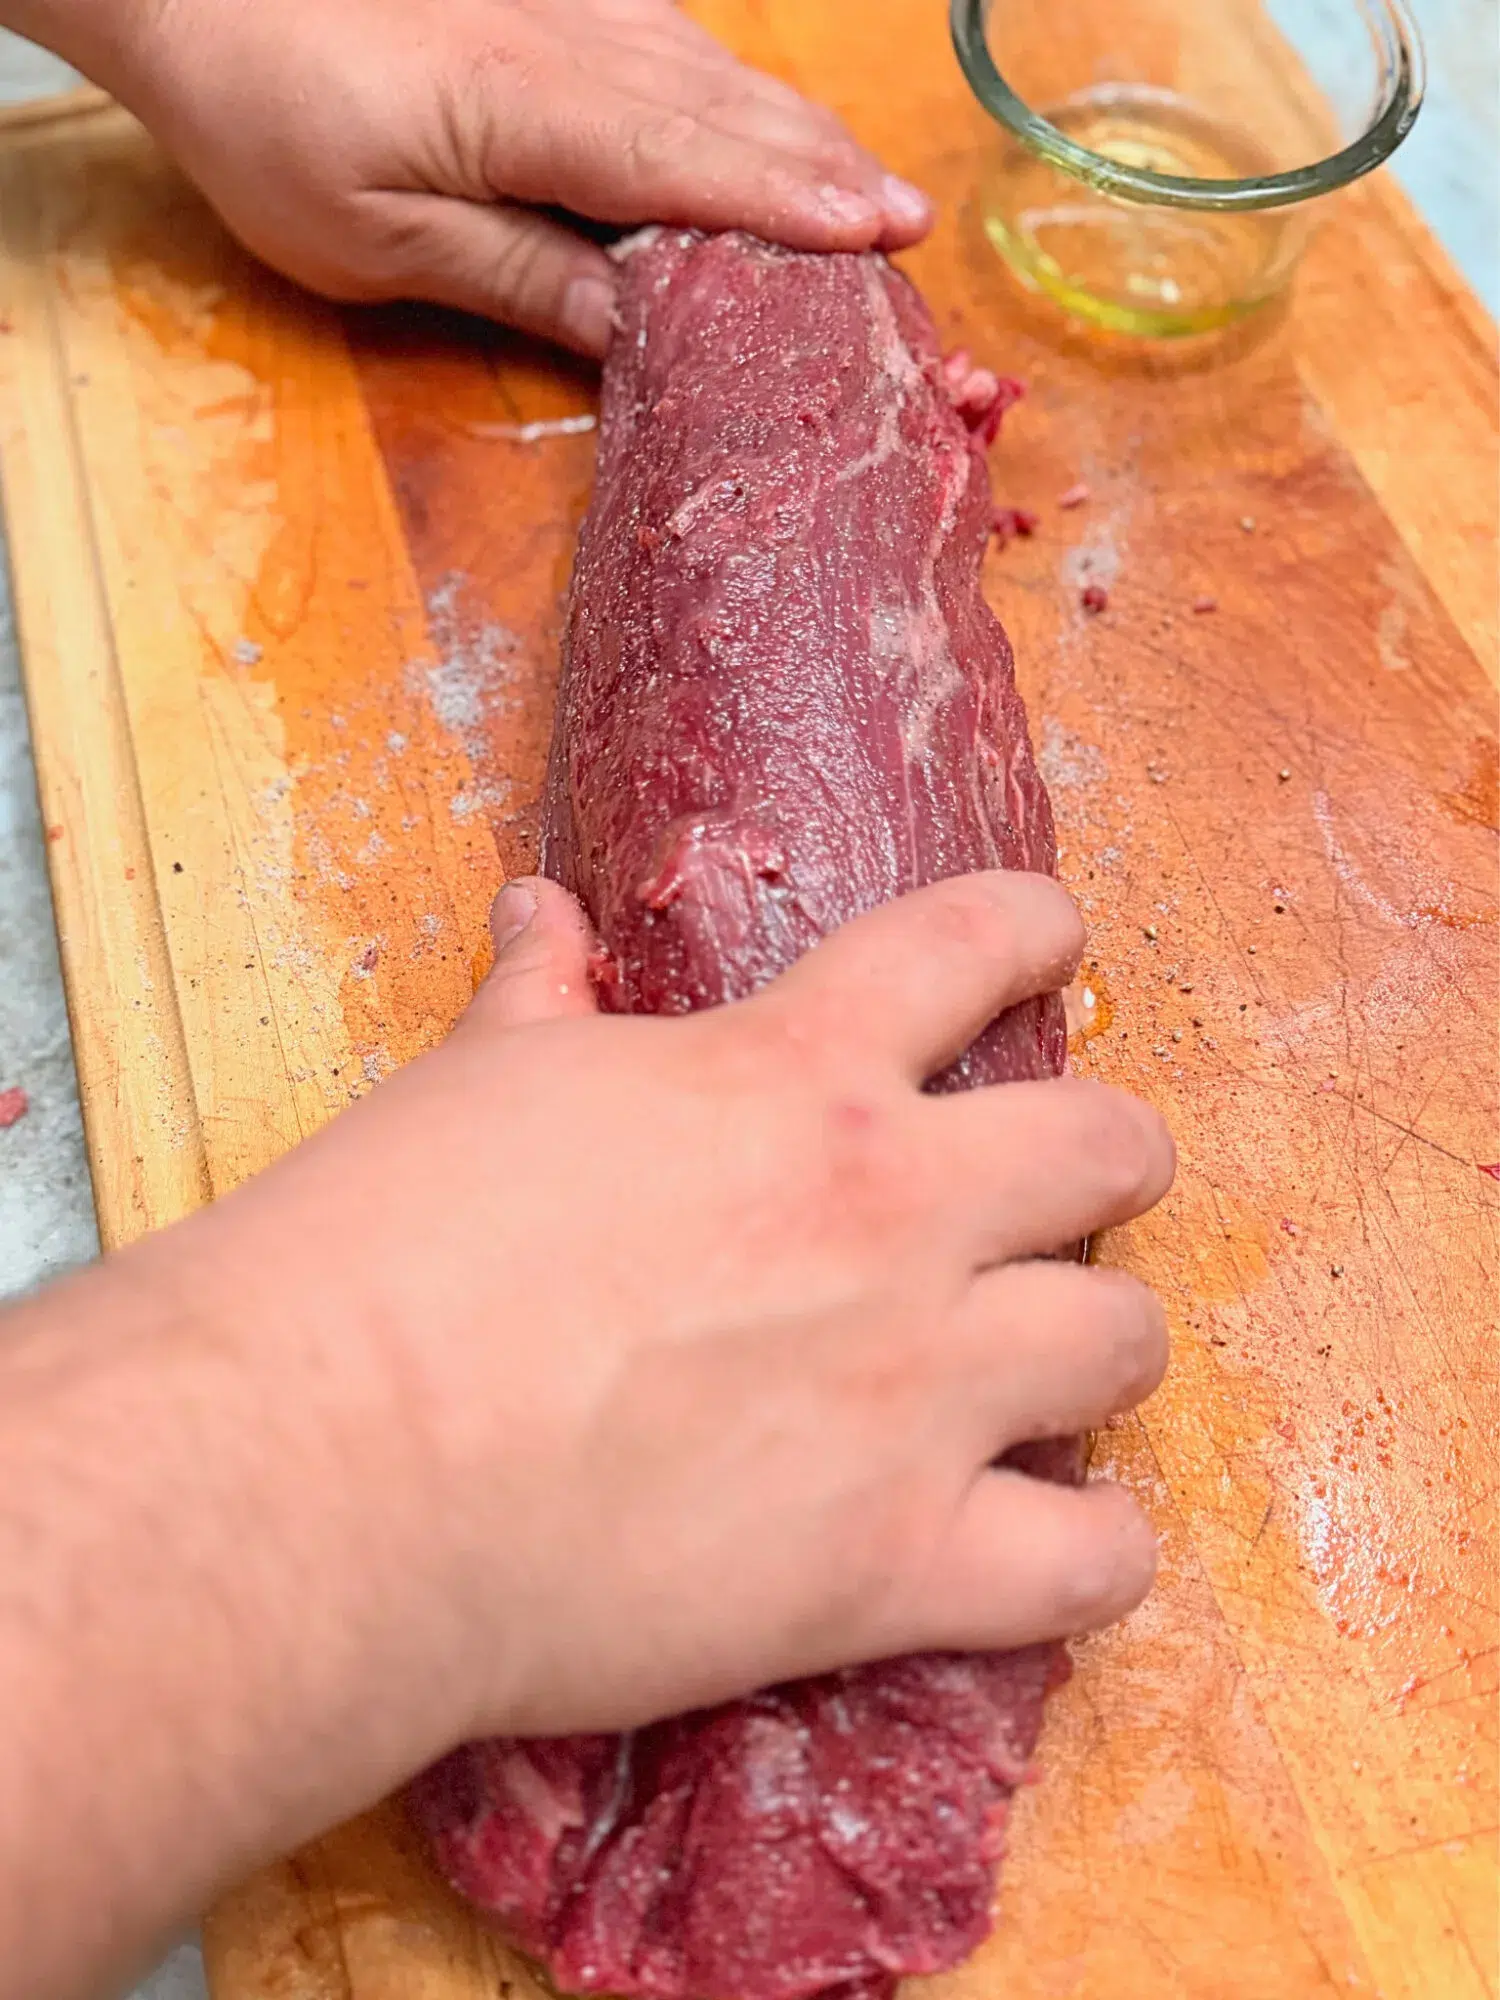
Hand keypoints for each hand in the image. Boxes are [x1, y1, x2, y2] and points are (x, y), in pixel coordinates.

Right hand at [0, 872, 1171, 1994]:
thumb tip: (538, 910)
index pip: (973, 943)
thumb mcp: (475, 1084)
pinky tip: (1069, 1531)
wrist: (333, 1466)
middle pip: (1107, 1149)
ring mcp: (915, 1390)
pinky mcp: (895, 1562)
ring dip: (1103, 1341)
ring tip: (1059, 1364)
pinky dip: (1096, 1546)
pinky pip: (1087, 1561)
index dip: (1034, 930)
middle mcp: (897, 1214)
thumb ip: (539, 993)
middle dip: (1105, 1158)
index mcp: (799, 1076)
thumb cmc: (389, 1251)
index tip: (1051, 942)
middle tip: (1065, 1188)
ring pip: (1122, 1339)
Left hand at [75, 0, 933, 352]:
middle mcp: (569, 39)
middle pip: (727, 110)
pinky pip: (678, 44)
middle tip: (911, 233)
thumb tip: (634, 328)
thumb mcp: (375, 240)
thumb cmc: (268, 118)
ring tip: (872, 192)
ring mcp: (569, 5)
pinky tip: (775, 125)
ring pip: (715, 71)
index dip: (789, 204)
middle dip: (827, 173)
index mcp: (524, 105)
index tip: (880, 237)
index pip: (687, 160)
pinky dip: (741, 97)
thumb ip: (516, 272)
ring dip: (799, 135)